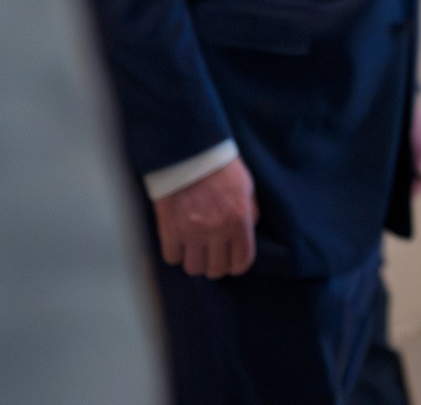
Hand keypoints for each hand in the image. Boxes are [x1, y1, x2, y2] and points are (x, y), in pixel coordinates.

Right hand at [155, 156, 256, 277]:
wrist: (189, 150)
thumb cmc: (220, 165)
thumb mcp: (246, 186)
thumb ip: (250, 211)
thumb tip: (249, 228)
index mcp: (239, 221)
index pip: (242, 261)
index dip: (237, 265)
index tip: (232, 262)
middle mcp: (217, 232)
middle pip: (216, 270)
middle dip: (215, 265)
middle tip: (211, 254)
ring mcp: (192, 233)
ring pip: (193, 268)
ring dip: (194, 261)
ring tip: (194, 249)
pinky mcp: (170, 229)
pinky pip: (171, 257)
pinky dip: (175, 253)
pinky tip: (178, 242)